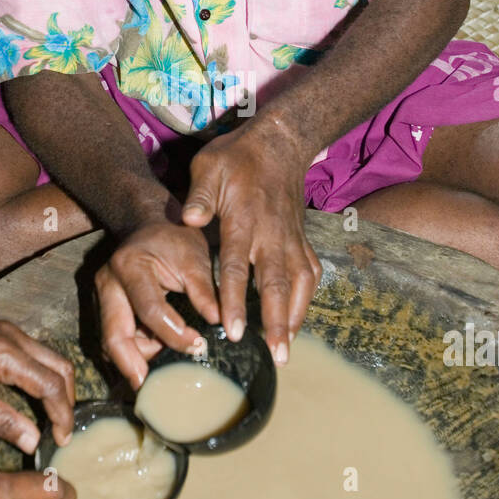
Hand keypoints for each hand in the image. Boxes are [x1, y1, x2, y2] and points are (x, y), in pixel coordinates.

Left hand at [0, 319, 74, 454]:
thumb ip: (4, 423)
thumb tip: (35, 443)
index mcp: (6, 355)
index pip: (52, 385)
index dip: (63, 415)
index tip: (63, 440)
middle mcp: (13, 336)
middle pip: (61, 365)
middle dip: (68, 399)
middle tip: (62, 429)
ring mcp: (8, 330)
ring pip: (49, 356)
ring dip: (56, 385)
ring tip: (52, 417)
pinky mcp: (0, 331)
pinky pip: (34, 352)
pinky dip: (42, 374)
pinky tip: (34, 396)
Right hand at [95, 218, 219, 387]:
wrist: (148, 224)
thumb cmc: (174, 238)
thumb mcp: (195, 257)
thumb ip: (204, 289)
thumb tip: (219, 322)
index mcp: (130, 266)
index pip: (149, 309)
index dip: (172, 334)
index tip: (198, 345)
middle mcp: (108, 283)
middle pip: (113, 334)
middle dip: (131, 363)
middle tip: (150, 386)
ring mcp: (102, 297)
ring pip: (111, 341)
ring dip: (135, 359)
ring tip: (162, 366)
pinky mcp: (105, 307)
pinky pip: (115, 338)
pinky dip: (134, 351)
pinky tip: (155, 355)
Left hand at [182, 125, 320, 363]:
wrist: (280, 142)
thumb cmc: (237, 157)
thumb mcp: (209, 167)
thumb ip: (199, 196)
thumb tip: (188, 219)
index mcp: (243, 219)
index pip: (238, 267)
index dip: (236, 301)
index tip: (234, 331)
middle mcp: (271, 234)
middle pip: (275, 284)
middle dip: (277, 322)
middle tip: (276, 356)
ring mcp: (291, 237)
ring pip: (298, 283)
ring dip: (295, 318)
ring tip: (287, 350)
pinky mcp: (301, 238)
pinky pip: (309, 274)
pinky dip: (306, 300)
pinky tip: (297, 323)